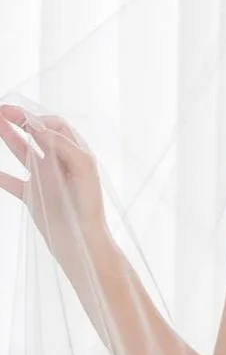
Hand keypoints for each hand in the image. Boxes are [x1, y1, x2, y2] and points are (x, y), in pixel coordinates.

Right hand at [0, 103, 109, 269]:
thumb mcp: (83, 169)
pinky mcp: (34, 196)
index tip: (19, 116)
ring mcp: (45, 178)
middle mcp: (60, 162)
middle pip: (36, 134)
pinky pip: (12, 181)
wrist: (82, 242)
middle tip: (0, 112)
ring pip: (22, 151)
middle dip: (19, 120)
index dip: (37, 117)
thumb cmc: (88, 206)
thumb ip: (63, 145)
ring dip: (8, 136)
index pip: (56, 126)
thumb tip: (39, 128)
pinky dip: (0, 175)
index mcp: (76, 154)